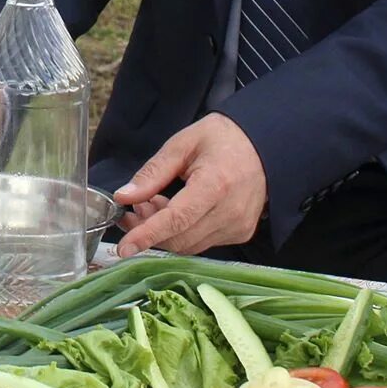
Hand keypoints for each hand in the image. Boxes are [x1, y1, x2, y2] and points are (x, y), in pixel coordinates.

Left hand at [113, 114, 267, 256]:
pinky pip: (202, 242)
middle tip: (135, 208)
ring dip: (164, 232)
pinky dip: (182, 232)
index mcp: (215, 185)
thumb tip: (124, 196)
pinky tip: (176, 211)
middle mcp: (230, 212)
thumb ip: (152, 173)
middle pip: (179, 238)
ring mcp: (238, 226)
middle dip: (149, 230)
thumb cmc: (220, 139)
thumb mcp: (181, 145)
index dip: (147, 235)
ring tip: (155, 205)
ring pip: (189, 245)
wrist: (263, 145)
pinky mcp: (241, 233)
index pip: (176, 220)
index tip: (123, 247)